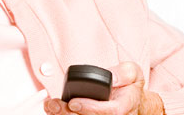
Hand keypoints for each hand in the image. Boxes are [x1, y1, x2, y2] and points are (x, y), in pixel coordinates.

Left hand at [44, 61, 163, 114]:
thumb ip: (123, 73)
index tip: (74, 102)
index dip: (90, 108)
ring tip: (51, 106)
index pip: (111, 112)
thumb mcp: (133, 73)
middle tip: (55, 105)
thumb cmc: (130, 86)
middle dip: (70, 114)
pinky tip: (55, 111)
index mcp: (126, 105)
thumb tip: (111, 77)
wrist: (132, 100)